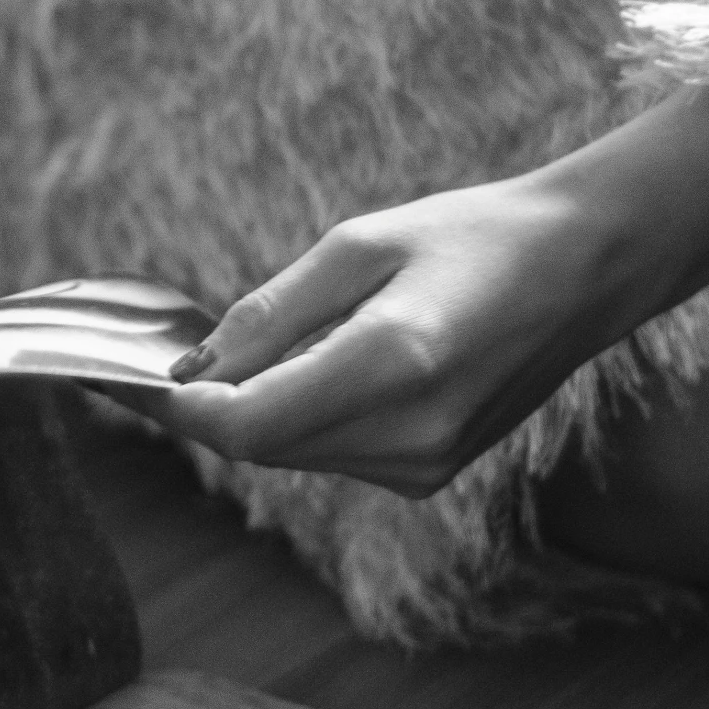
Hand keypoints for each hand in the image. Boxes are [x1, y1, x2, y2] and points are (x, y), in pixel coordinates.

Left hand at [143, 174, 620, 495]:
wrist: (586, 267)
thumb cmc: (473, 234)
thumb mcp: (360, 245)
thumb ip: (271, 312)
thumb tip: (194, 368)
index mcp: (393, 363)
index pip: (245, 423)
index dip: (173, 408)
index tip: (121, 375)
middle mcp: (411, 431)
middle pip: (261, 444)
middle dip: (202, 405)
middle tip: (149, 356)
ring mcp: (426, 463)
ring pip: (292, 453)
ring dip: (251, 409)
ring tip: (231, 352)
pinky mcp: (431, 473)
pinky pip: (332, 453)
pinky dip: (299, 417)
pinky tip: (307, 368)